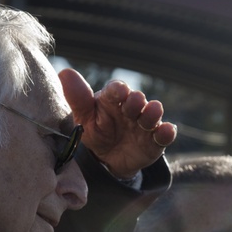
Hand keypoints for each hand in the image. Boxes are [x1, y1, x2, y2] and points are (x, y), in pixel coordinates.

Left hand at [59, 69, 176, 179]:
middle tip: (135, 102)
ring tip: (152, 112)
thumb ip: (77, 98)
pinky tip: (167, 130)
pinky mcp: (155, 141)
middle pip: (136, 100)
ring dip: (153, 113)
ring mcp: (144, 124)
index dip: (118, 89)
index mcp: (112, 99)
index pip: (116, 90)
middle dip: (136, 101)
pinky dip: (167, 133)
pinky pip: (163, 136)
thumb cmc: (94, 131)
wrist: (106, 159)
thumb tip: (65, 73)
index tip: (119, 90)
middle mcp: (131, 108)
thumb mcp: (83, 118)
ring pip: (152, 115)